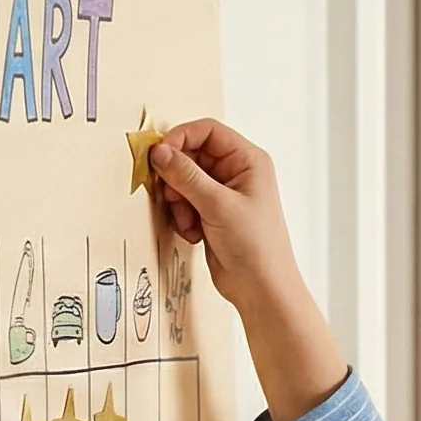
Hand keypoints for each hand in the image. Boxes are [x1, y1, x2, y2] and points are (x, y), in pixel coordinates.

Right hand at [146, 119, 345, 420]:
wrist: (261, 288)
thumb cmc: (255, 246)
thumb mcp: (217, 205)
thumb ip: (186, 175)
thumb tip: (159, 152)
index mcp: (248, 161)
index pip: (207, 131)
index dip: (180, 138)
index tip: (160, 156)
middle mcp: (237, 173)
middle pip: (191, 156)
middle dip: (177, 178)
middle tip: (173, 197)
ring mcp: (224, 194)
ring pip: (184, 181)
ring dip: (178, 201)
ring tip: (189, 222)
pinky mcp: (212, 214)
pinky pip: (185, 203)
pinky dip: (183, 216)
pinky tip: (194, 234)